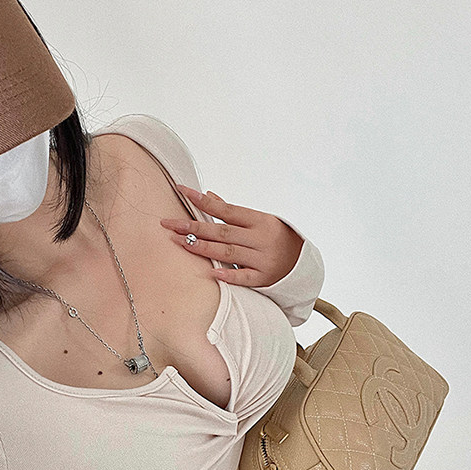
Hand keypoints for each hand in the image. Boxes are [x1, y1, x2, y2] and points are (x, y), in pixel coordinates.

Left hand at [160, 185, 303, 285]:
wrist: (302, 265)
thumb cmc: (275, 238)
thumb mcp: (259, 220)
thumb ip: (232, 212)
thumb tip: (208, 194)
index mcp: (260, 221)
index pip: (226, 209)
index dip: (203, 200)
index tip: (181, 190)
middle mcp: (260, 239)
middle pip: (222, 232)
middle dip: (193, 227)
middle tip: (168, 224)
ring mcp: (262, 259)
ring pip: (228, 253)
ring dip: (201, 247)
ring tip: (178, 241)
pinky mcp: (263, 279)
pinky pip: (244, 277)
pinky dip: (228, 274)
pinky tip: (211, 272)